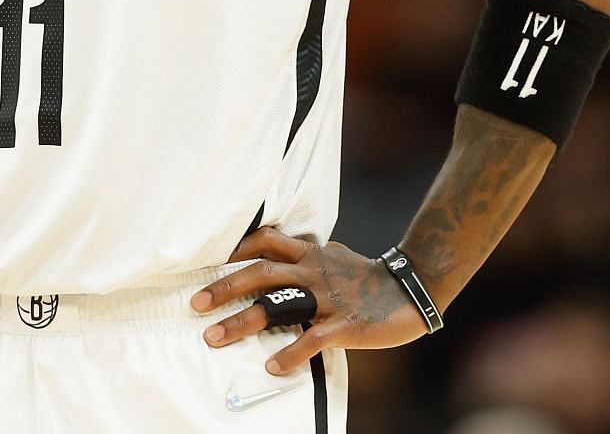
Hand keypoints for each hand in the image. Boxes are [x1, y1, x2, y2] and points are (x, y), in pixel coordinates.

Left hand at [190, 227, 427, 375]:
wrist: (413, 288)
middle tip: (196, 303)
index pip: (269, 242)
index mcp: (312, 255)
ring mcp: (328, 298)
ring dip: (242, 320)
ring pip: (278, 304)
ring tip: (214, 337)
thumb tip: (285, 254)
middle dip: (226, 287)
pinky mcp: (345, 324)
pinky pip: (312, 338)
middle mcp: (314, 272)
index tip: (212, 261)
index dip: (240, 249)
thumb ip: (311, 257)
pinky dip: (290, 353)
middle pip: (262, 273)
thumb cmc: (370, 277)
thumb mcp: (336, 258)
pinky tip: (273, 367)